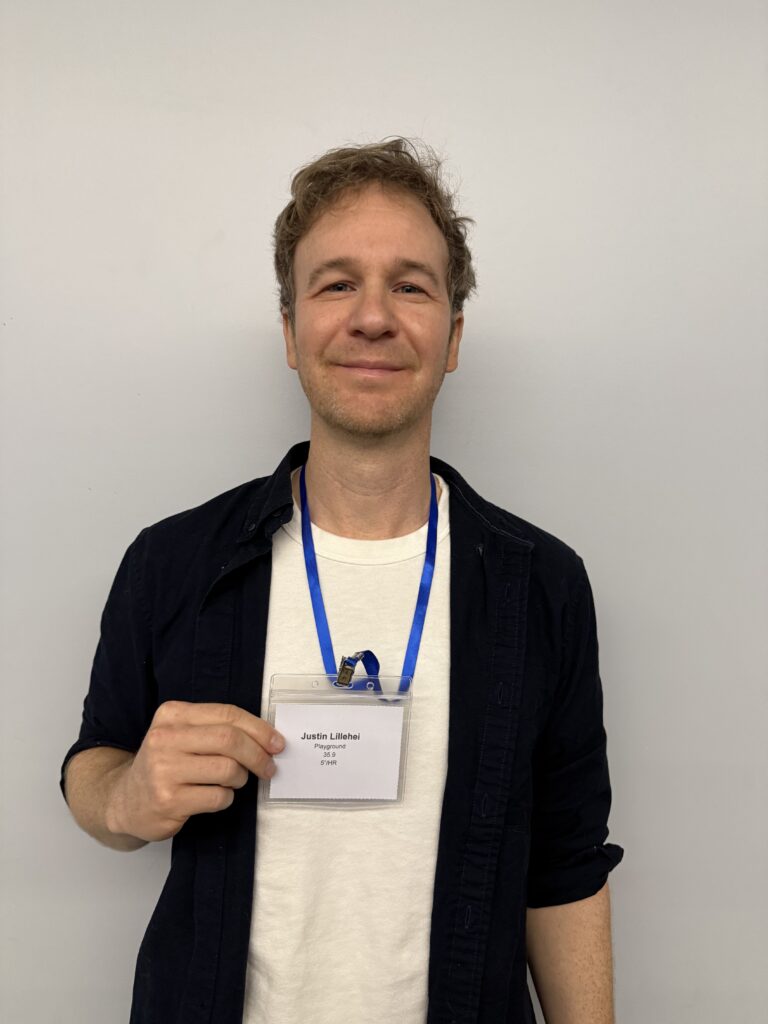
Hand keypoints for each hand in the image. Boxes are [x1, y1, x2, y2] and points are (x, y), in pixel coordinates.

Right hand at [106, 701, 284, 841]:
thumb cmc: (165, 765)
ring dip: (241, 778)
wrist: (125, 800)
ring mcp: (164, 770)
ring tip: (233, 781)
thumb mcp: (182, 735)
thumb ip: (217, 729)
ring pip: (227, 769)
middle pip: (230, 740)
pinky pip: (217, 797)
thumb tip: (268, 738)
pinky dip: (226, 798)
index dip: (259, 729)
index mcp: (172, 714)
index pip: (227, 714)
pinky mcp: (168, 800)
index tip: (276, 742)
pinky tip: (215, 796)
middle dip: (258, 754)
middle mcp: (165, 738)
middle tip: (269, 767)